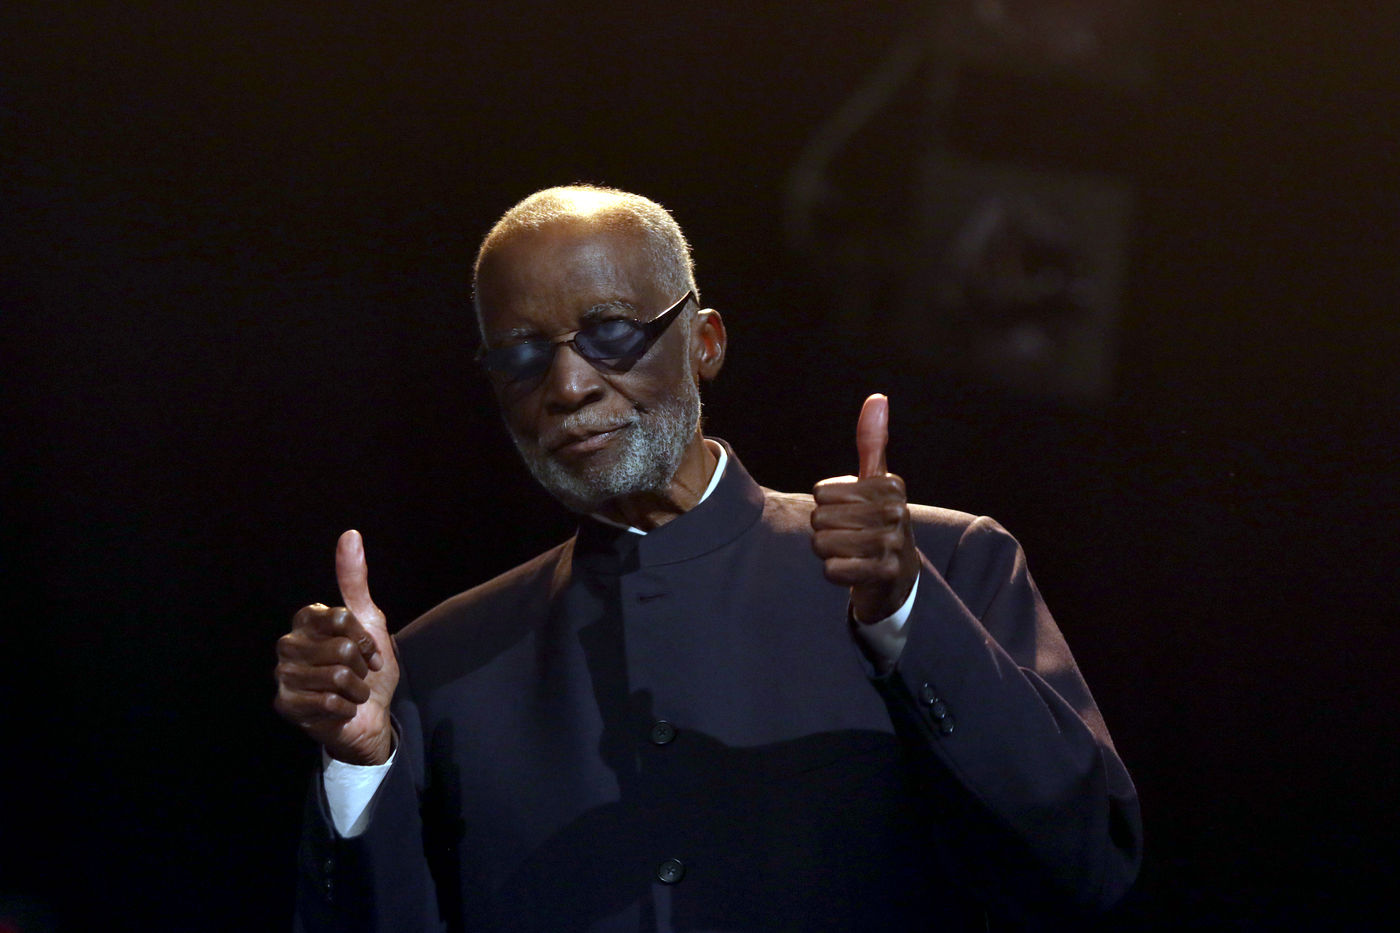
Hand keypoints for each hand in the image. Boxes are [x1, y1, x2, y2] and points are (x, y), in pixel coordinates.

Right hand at [274, 530, 399, 764]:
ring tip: (351, 692)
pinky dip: (346, 707)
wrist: (370, 717)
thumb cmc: (367, 670)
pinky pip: (329, 701)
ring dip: (357, 689)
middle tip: (359, 675)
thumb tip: (351, 534)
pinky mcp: (286, 705)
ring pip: (337, 675)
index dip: (364, 637)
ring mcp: (284, 675)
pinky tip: (341, 709)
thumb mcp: (369, 621)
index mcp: (306, 621)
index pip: (340, 616)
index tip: (369, 650)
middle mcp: (288, 644)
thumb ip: (355, 580)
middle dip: (362, 666)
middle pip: (341, 648)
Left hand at [811, 394, 919, 623]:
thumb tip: (877, 397)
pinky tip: (853, 570)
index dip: (827, 505)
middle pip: (819, 519)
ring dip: (828, 552)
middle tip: (850, 536)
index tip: (851, 512)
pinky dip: (835, 573)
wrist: (897, 577)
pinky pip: (832, 569)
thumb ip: (873, 441)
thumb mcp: (876, 481)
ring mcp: (893, 543)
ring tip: (851, 552)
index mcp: (890, 485)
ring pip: (822, 544)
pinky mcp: (885, 573)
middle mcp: (896, 511)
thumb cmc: (877, 522)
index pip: (821, 493)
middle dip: (826, 531)